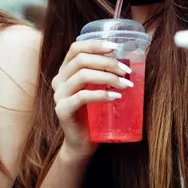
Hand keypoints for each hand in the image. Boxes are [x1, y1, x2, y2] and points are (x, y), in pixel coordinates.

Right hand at [51, 40, 133, 159]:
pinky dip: (101, 94)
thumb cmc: (93, 113)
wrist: (82, 142)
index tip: (115, 47)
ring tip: (125, 85)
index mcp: (65, 70)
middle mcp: (59, 80)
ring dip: (107, 77)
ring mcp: (59, 95)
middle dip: (107, 62)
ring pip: (82, 75)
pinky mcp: (62, 110)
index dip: (95, 44)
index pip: (76, 48)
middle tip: (126, 71)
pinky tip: (115, 97)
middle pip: (81, 60)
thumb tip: (128, 62)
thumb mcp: (97, 89)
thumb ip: (103, 74)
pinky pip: (82, 97)